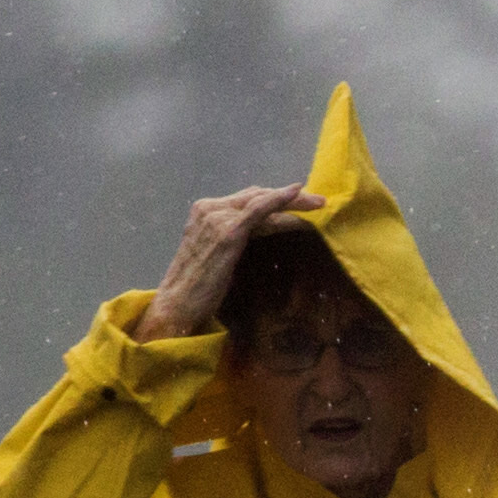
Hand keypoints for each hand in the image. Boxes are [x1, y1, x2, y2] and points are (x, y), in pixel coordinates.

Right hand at [136, 186, 329, 340]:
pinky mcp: (227, 232)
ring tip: (320, 204)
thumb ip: (237, 238)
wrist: (178, 302)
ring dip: (294, 201)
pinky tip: (297, 194)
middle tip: (319, 202)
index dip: (276, 198)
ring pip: (262, 202)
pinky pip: (259, 210)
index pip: (247, 199)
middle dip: (291, 197)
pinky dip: (279, 199)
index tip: (302, 201)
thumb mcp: (221, 254)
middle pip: (257, 196)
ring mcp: (217, 217)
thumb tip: (263, 232)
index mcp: (206, 211)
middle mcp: (209, 208)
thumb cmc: (199, 286)